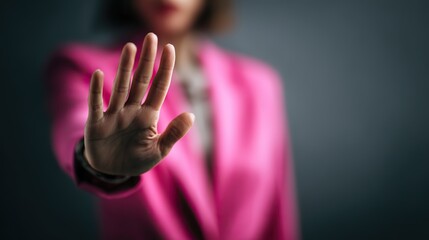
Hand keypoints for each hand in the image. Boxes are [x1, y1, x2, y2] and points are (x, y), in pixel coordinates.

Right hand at [83, 33, 193, 175]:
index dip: (164, 69)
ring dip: (125, 68)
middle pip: (140, 81)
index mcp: (148, 116)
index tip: (169, 48)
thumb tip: (192, 115)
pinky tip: (99, 74)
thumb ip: (174, 134)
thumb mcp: (158, 151)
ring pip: (121, 87)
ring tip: (131, 47)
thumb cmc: (136, 160)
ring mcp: (113, 115)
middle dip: (146, 60)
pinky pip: (96, 105)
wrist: (112, 173)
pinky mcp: (96, 124)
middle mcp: (131, 110)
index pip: (159, 88)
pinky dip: (96, 91)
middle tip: (151, 37)